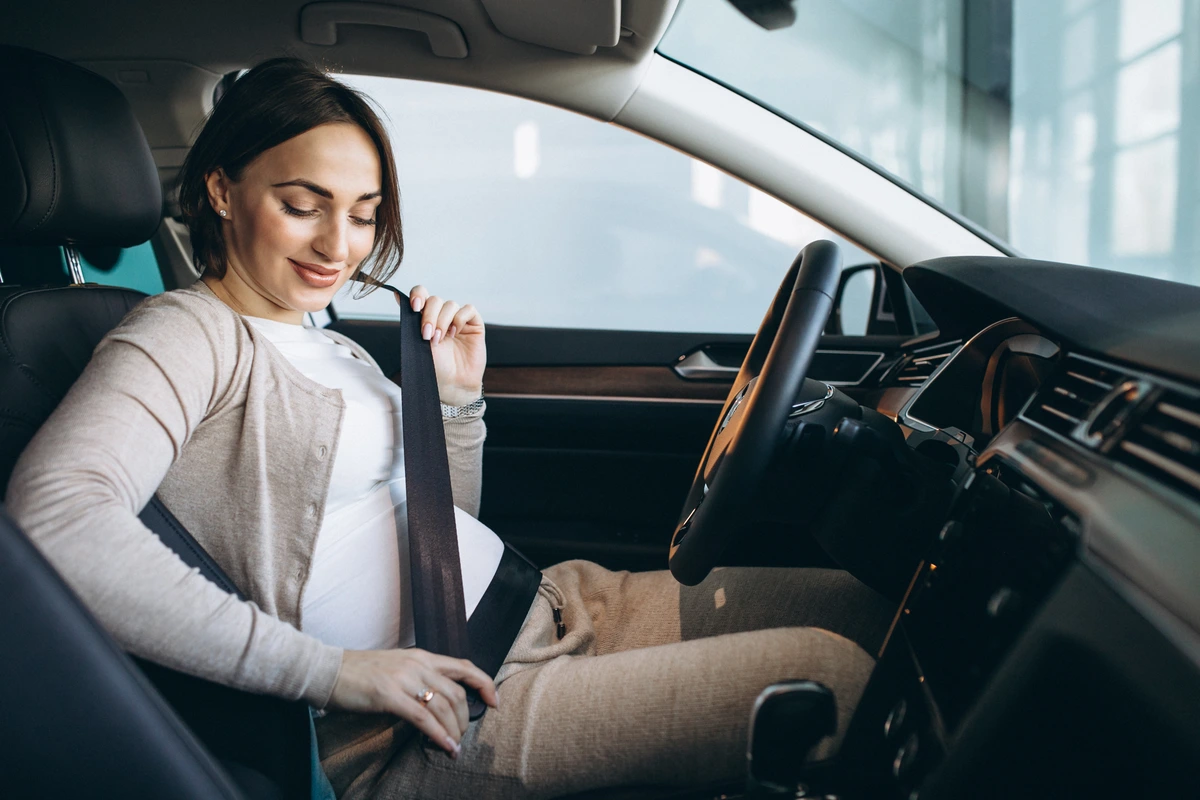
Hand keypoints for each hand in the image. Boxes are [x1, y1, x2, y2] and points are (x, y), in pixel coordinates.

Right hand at [327, 649, 497, 756]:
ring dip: (453, 731)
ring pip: (443, 707)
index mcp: (421, 656)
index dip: (484, 684)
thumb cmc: (359, 673)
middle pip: (457, 693)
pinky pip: (423, 718)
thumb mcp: (396, 667)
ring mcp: (403, 679)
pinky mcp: (388, 696)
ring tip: (454, 747)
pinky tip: (445, 747)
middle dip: (465, 719)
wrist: (326, 670)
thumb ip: (418, 678)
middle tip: (462, 736)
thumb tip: (438, 701)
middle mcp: (417, 664)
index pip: (463, 667)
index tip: (494, 702)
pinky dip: (438, 735)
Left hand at [405, 286, 485, 406]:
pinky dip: (459, 319)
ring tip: (441, 339)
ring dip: (443, 321)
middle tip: (427, 335)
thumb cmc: (434, 367)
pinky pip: (468, 310)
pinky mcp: (474, 324)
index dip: (418, 295)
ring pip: (450, 304)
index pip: (422, 294)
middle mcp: (442, 316)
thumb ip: (410, 320)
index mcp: (426, 318)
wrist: (452, 383)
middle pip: (435, 300)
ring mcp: (458, 320)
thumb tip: (397, 295)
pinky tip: (455, 333)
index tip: (415, 307)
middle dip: (429, 316)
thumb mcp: (417, 343)